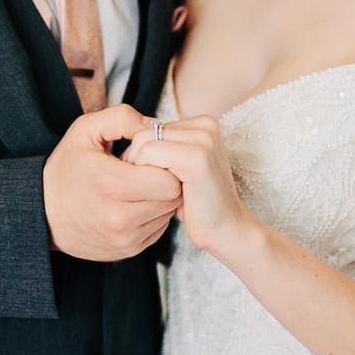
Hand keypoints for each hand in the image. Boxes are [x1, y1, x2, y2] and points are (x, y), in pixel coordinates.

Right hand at [43, 104, 182, 260]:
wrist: (42, 213)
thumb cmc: (65, 169)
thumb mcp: (85, 130)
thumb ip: (122, 118)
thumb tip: (155, 126)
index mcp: (110, 185)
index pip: (168, 181)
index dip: (163, 164)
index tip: (147, 159)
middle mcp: (118, 218)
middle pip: (172, 199)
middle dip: (165, 181)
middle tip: (145, 171)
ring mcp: (124, 239)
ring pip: (168, 214)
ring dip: (159, 199)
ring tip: (137, 187)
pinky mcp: (127, 250)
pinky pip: (158, 229)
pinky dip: (152, 215)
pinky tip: (133, 203)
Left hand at [123, 115, 253, 256]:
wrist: (227, 231)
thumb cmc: (197, 203)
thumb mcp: (178, 168)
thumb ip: (162, 148)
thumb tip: (127, 137)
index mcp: (203, 123)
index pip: (148, 127)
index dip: (140, 156)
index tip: (151, 181)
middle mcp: (206, 125)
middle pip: (142, 132)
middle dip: (135, 163)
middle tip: (150, 190)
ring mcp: (204, 139)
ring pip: (142, 142)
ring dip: (139, 171)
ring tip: (158, 192)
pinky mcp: (197, 157)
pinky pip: (149, 154)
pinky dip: (145, 177)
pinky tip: (162, 195)